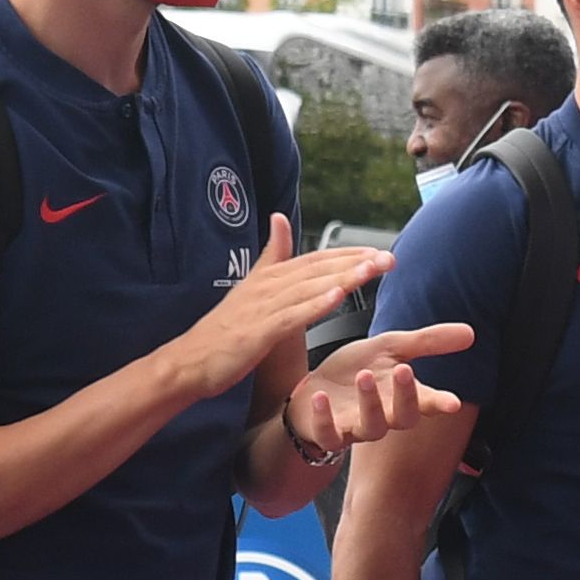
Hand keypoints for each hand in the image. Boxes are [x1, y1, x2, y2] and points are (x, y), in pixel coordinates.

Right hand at [172, 215, 395, 399]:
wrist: (189, 362)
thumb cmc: (224, 330)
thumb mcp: (251, 288)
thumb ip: (271, 255)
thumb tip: (280, 217)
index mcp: (270, 277)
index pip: (317, 259)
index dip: (349, 253)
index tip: (380, 251)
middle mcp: (268, 286)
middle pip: (319, 269)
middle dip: (356, 261)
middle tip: (389, 259)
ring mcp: (263, 308)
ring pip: (310, 288)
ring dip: (343, 277)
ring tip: (372, 269)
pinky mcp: (258, 332)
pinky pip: (292, 316)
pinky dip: (315, 305)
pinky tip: (338, 297)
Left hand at [288, 326, 468, 453]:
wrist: (311, 389)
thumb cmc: (351, 372)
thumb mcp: (389, 349)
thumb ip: (427, 342)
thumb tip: (470, 333)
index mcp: (398, 396)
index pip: (427, 402)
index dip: (440, 403)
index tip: (453, 403)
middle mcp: (382, 416)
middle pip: (403, 418)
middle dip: (405, 396)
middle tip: (405, 369)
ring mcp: (354, 427)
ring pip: (370, 426)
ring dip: (370, 402)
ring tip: (364, 376)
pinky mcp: (326, 433)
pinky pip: (327, 433)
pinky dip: (324, 417)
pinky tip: (321, 397)